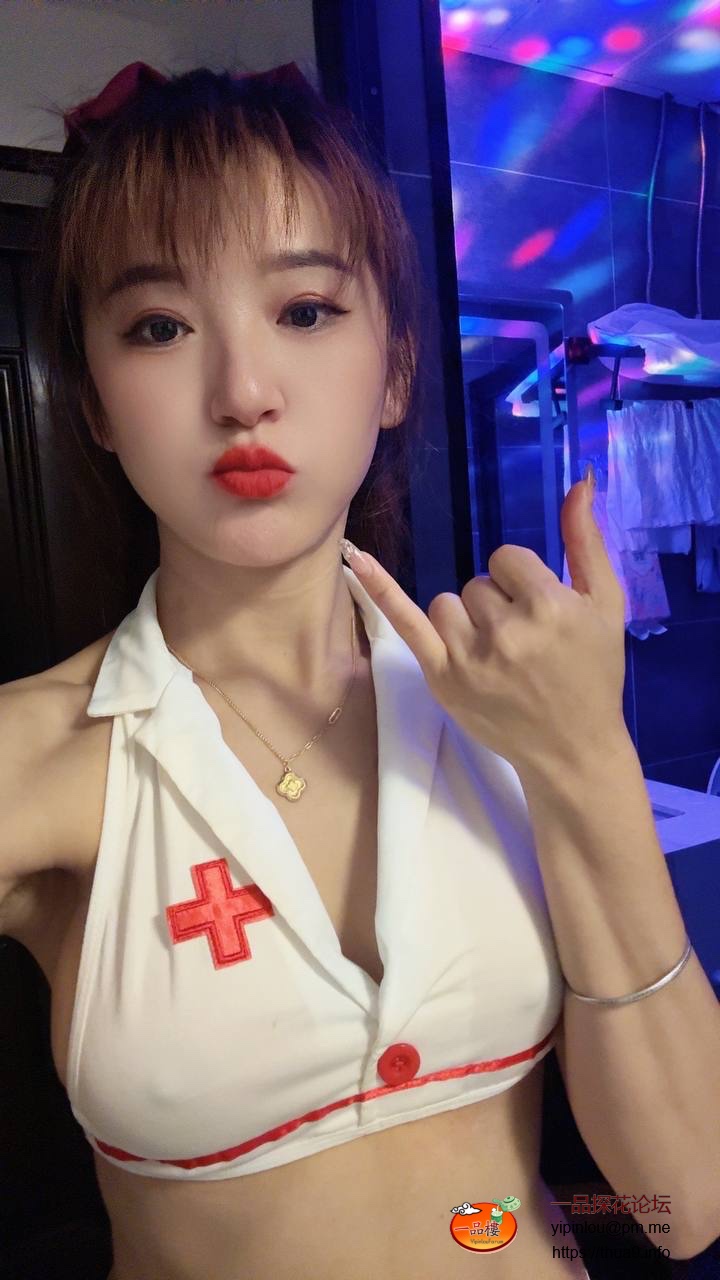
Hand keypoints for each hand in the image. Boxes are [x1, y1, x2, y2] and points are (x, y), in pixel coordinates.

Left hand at [341, 476, 627, 779]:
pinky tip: (356, 559)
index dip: (522, 580)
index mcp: (549, 606)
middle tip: (525, 643)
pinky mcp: (443, 679)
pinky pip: (406, 622)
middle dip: (499, 604)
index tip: (540, 611)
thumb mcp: (606, 603)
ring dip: (467, 620)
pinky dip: (381, 590)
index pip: (508, 559)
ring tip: (496, 654)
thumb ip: (588, 541)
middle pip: (478, 583)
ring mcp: (470, 657)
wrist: (573, 750)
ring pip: (448, 603)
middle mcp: (507, 631)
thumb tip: (578, 482)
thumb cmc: (594, 673)